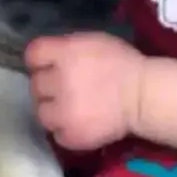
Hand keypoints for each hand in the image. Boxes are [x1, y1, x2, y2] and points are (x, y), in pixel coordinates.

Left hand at [24, 32, 143, 150]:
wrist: (143, 96)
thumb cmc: (121, 63)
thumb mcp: (92, 41)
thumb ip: (66, 49)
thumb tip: (49, 59)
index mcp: (65, 53)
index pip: (33, 54)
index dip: (39, 60)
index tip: (47, 65)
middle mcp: (59, 81)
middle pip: (35, 84)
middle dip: (47, 86)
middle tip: (62, 89)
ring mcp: (63, 111)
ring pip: (41, 112)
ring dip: (51, 110)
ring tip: (67, 109)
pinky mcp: (71, 136)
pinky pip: (55, 134)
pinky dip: (64, 130)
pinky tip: (77, 123)